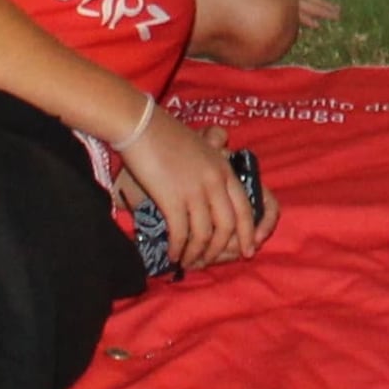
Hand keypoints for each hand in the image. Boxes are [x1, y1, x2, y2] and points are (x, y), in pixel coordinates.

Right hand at [115, 108, 258, 270]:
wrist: (141, 126)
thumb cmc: (167, 135)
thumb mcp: (202, 148)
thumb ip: (213, 170)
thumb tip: (215, 195)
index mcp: (225, 169)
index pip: (245, 209)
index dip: (248, 233)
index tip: (247, 250)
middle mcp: (215, 181)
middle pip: (227, 226)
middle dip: (220, 250)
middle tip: (210, 262)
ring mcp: (195, 191)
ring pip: (205, 235)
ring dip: (197, 254)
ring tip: (187, 261)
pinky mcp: (173, 199)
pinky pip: (181, 234)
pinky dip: (178, 249)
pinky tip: (172, 254)